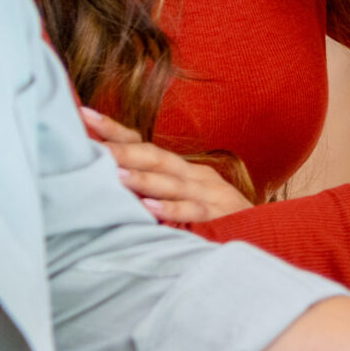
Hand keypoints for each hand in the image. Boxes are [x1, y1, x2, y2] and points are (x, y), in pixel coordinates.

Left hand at [81, 107, 255, 223]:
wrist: (265, 235)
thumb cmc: (213, 220)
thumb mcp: (181, 199)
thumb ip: (151, 191)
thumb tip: (107, 182)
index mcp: (182, 169)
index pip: (144, 144)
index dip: (115, 130)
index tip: (84, 115)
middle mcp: (194, 175)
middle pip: (155, 156)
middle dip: (123, 149)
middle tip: (92, 143)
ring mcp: (208, 194)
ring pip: (172, 183)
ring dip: (143, 178)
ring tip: (115, 174)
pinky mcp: (220, 217)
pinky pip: (193, 212)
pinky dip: (171, 210)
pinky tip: (149, 209)